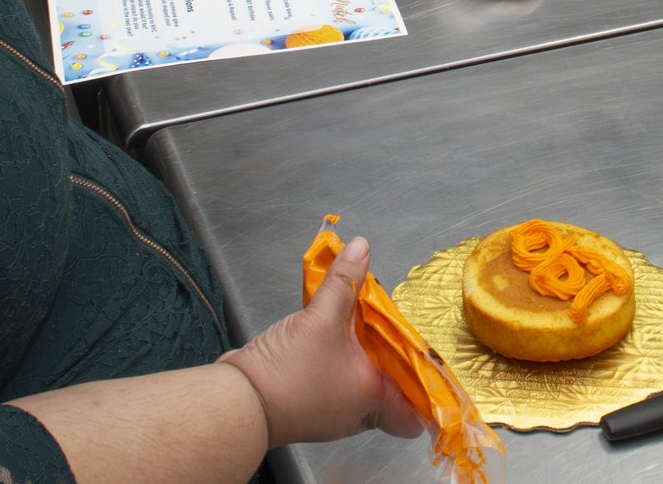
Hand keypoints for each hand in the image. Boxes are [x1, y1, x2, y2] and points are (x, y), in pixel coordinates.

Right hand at [224, 237, 424, 448]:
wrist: (239, 400)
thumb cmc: (290, 373)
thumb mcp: (322, 318)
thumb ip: (344, 282)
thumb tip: (360, 248)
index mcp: (373, 400)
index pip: (414, 415)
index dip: (423, 394)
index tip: (424, 364)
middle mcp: (356, 414)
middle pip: (388, 392)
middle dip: (390, 360)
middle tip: (391, 331)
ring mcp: (330, 413)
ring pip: (358, 384)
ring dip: (360, 356)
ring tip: (361, 322)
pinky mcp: (306, 403)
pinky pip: (333, 380)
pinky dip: (336, 359)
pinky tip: (328, 332)